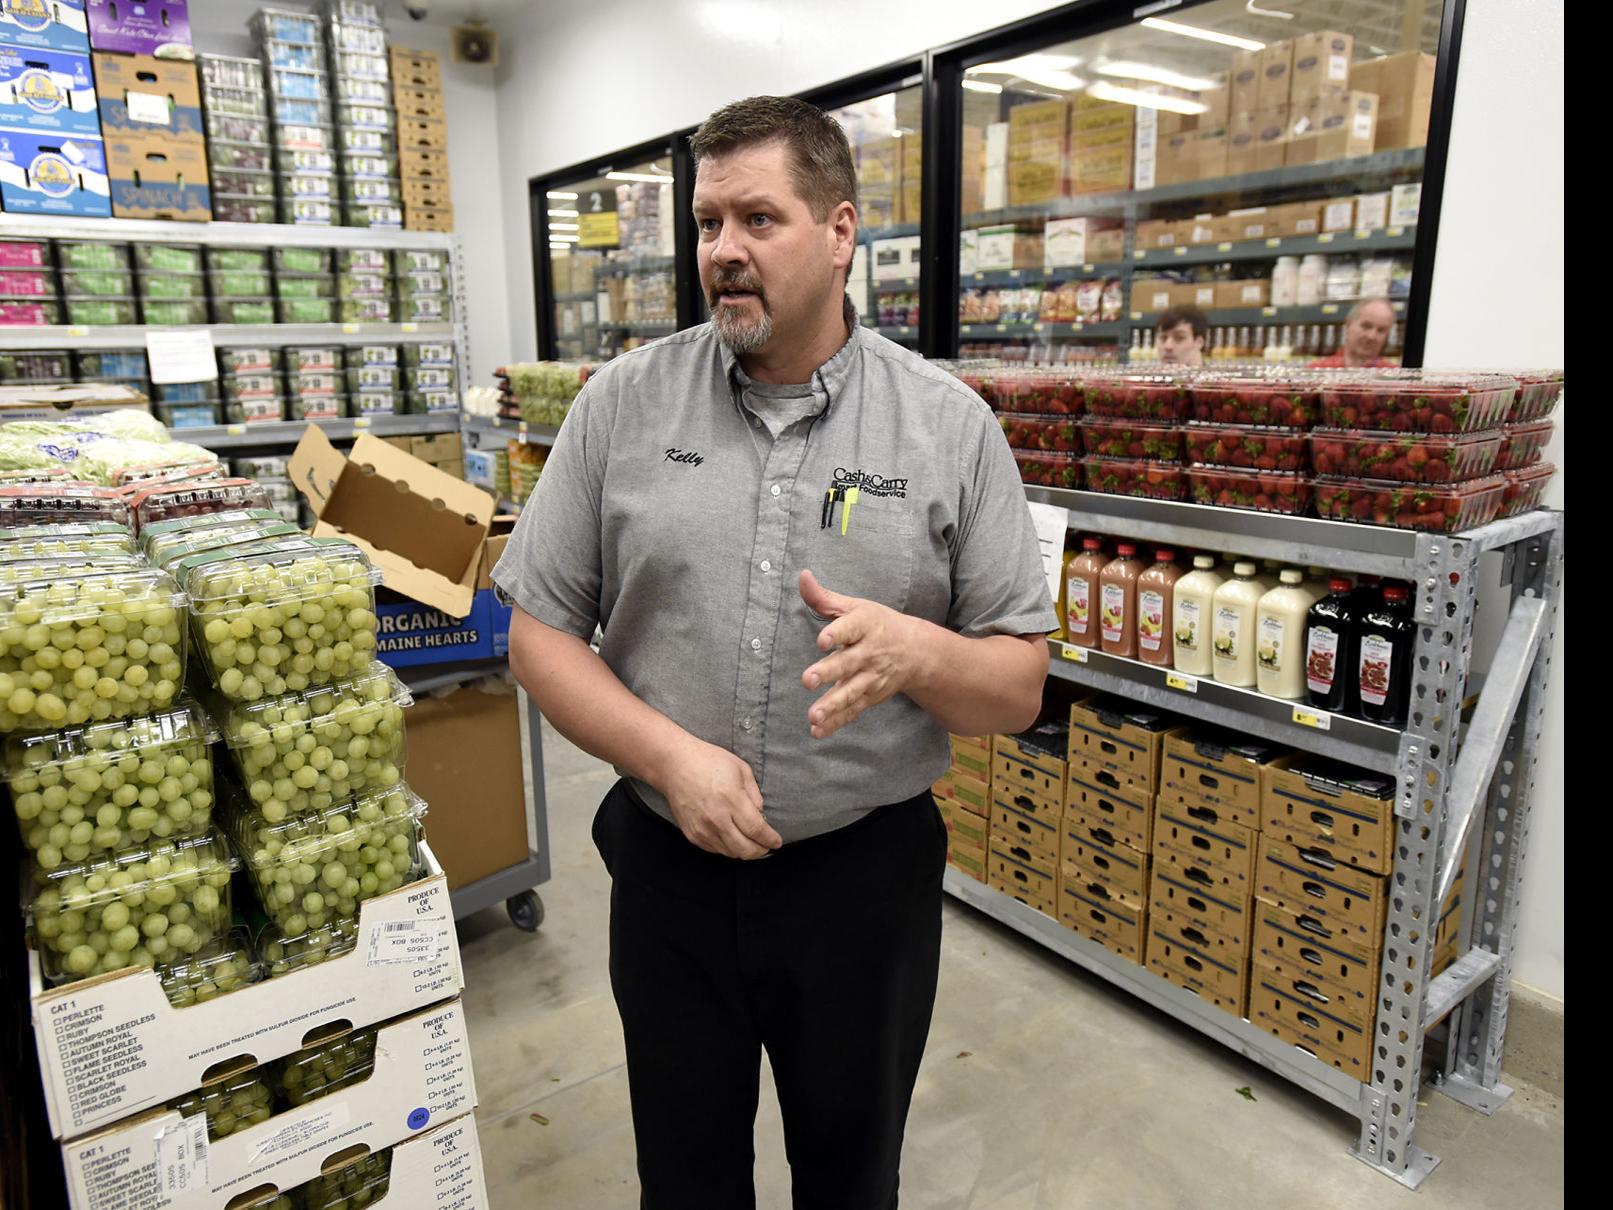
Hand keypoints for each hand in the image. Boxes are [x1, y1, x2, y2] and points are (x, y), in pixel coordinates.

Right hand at [658, 734, 781, 858]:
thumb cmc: (709, 762)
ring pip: (730, 853)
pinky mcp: (692, 834)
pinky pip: (715, 849)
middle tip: (767, 846)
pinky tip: (733, 838)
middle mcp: (716, 818)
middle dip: (760, 851)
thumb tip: (762, 816)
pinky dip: (728, 848)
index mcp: (731, 799)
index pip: (756, 830)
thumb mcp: (741, 769)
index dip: (770, 839)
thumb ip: (755, 794)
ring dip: (744, 851)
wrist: (674, 765)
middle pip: (745, 849)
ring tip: (751, 843)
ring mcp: (702, 828)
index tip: (777, 842)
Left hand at [799, 569, 924, 739]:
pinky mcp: (869, 696)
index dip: (836, 634)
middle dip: (829, 672)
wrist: (916, 651)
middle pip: (847, 663)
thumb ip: (824, 597)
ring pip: (850, 692)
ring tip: (813, 716)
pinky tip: (817, 731)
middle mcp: (869, 653)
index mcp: (865, 626)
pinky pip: (852, 711)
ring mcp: (870, 677)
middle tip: (808, 680)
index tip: (822, 640)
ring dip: (832, 705)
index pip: (850, 629)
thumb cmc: (877, 624)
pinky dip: (836, 722)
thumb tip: (802, 576)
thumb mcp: (855, 606)